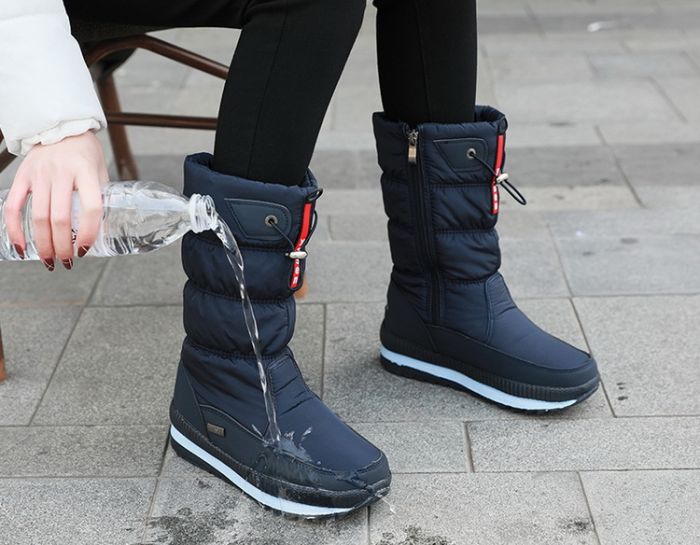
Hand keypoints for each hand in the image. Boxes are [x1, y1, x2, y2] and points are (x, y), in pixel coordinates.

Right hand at [4, 131, 107, 269]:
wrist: (62, 127)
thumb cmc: (86, 153)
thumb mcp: (101, 171)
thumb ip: (102, 197)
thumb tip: (102, 232)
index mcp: (86, 171)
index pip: (91, 207)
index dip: (89, 231)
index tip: (86, 249)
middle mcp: (62, 173)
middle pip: (61, 217)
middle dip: (63, 245)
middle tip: (67, 261)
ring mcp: (40, 175)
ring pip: (39, 216)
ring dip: (44, 243)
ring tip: (50, 260)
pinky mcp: (22, 176)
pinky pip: (14, 206)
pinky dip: (15, 229)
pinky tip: (22, 247)